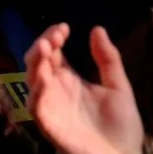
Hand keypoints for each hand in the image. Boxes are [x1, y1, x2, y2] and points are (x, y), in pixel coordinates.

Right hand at [26, 23, 144, 153]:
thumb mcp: (119, 87)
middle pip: (38, 61)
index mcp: (69, 79)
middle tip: (55, 36)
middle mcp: (55, 89)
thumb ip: (108, 60)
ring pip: (32, 79)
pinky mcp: (49, 124)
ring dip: (36, 62)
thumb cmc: (120, 126)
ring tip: (46, 47)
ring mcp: (50, 106)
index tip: (64, 27)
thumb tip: (97, 28)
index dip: (53, 37)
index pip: (53, 52)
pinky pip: (36, 106)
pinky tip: (45, 78)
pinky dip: (37, 91)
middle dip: (42, 44)